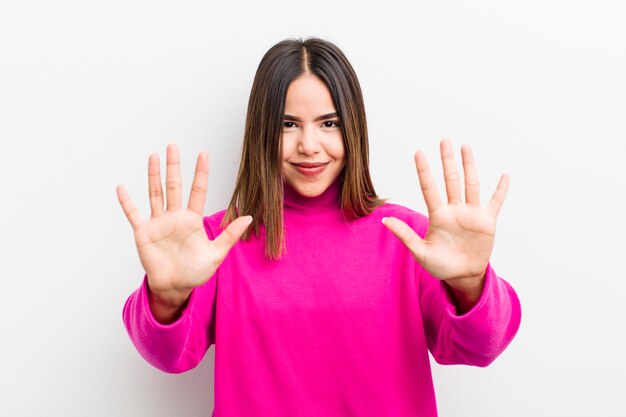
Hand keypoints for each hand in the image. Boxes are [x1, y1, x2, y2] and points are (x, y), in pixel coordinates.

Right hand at [116, 144, 251, 319]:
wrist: (175, 287)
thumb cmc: (196, 272)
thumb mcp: (216, 253)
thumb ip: (230, 234)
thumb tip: (249, 217)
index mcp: (193, 219)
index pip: (198, 190)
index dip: (200, 172)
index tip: (203, 153)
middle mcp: (175, 217)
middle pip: (174, 186)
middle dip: (174, 166)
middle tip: (173, 146)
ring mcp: (158, 223)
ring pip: (155, 194)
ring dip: (153, 175)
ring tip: (153, 156)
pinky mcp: (143, 233)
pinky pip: (133, 214)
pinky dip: (127, 202)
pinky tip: (121, 187)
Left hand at [382, 140, 508, 309]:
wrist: (462, 276)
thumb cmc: (440, 265)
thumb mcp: (420, 252)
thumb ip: (405, 235)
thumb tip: (383, 220)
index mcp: (438, 216)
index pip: (429, 188)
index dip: (424, 171)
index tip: (418, 152)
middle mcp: (454, 210)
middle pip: (451, 180)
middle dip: (447, 160)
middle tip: (444, 140)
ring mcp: (471, 214)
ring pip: (471, 184)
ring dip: (469, 166)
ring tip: (466, 147)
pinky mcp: (487, 221)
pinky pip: (495, 202)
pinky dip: (501, 189)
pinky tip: (504, 175)